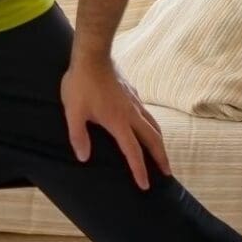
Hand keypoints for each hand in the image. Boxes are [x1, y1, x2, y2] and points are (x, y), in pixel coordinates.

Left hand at [60, 53, 172, 189]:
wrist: (92, 55)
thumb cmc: (80, 84)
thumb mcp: (73, 112)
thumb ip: (78, 136)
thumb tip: (83, 158)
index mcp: (118, 122)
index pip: (133, 152)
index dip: (140, 170)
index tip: (145, 185)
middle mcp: (132, 114)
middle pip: (153, 140)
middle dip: (161, 158)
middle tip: (168, 173)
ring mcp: (134, 102)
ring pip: (154, 125)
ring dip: (160, 142)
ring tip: (162, 153)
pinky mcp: (133, 92)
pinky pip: (147, 113)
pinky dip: (152, 125)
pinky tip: (148, 126)